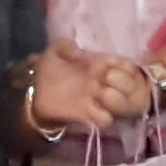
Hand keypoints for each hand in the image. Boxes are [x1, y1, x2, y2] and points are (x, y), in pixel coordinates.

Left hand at [25, 44, 145, 130]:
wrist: (34, 89)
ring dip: (116, 98)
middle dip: (123, 82)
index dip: (124, 66)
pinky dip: (101, 114)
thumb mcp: (55, 51)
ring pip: (122, 104)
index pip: (127, 66)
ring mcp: (99, 100)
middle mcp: (105, 83)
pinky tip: (89, 106)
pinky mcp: (89, 115)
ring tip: (100, 92)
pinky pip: (105, 119)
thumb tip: (78, 53)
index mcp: (102, 65)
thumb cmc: (49, 67)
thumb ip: (65, 46)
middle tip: (106, 77)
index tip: (111, 64)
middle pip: (130, 86)